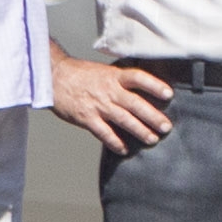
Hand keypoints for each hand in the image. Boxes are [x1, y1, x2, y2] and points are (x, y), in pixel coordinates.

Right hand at [51, 52, 172, 154]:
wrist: (52, 77)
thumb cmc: (80, 74)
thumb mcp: (104, 71)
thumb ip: (121, 81)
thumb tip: (143, 91)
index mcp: (114, 76)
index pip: (138, 78)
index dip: (154, 85)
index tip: (169, 94)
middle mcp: (109, 91)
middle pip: (136, 104)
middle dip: (153, 117)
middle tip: (166, 127)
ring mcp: (98, 105)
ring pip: (124, 120)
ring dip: (140, 131)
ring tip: (153, 139)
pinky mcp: (86, 118)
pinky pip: (104, 133)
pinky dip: (115, 142)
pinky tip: (124, 150)